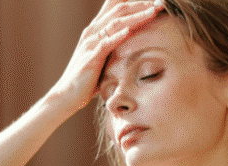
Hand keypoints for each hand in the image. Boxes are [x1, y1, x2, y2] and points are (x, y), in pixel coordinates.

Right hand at [49, 0, 163, 112]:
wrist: (67, 95)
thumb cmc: (88, 78)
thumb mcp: (104, 56)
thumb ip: (115, 43)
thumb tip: (135, 38)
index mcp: (96, 29)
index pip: (115, 6)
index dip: (134, 0)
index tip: (154, 0)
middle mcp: (92, 32)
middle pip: (119, 10)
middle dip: (141, 4)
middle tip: (160, 2)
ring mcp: (90, 44)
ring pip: (115, 23)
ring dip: (135, 16)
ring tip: (153, 11)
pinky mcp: (90, 59)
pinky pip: (105, 44)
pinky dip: (118, 36)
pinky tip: (130, 30)